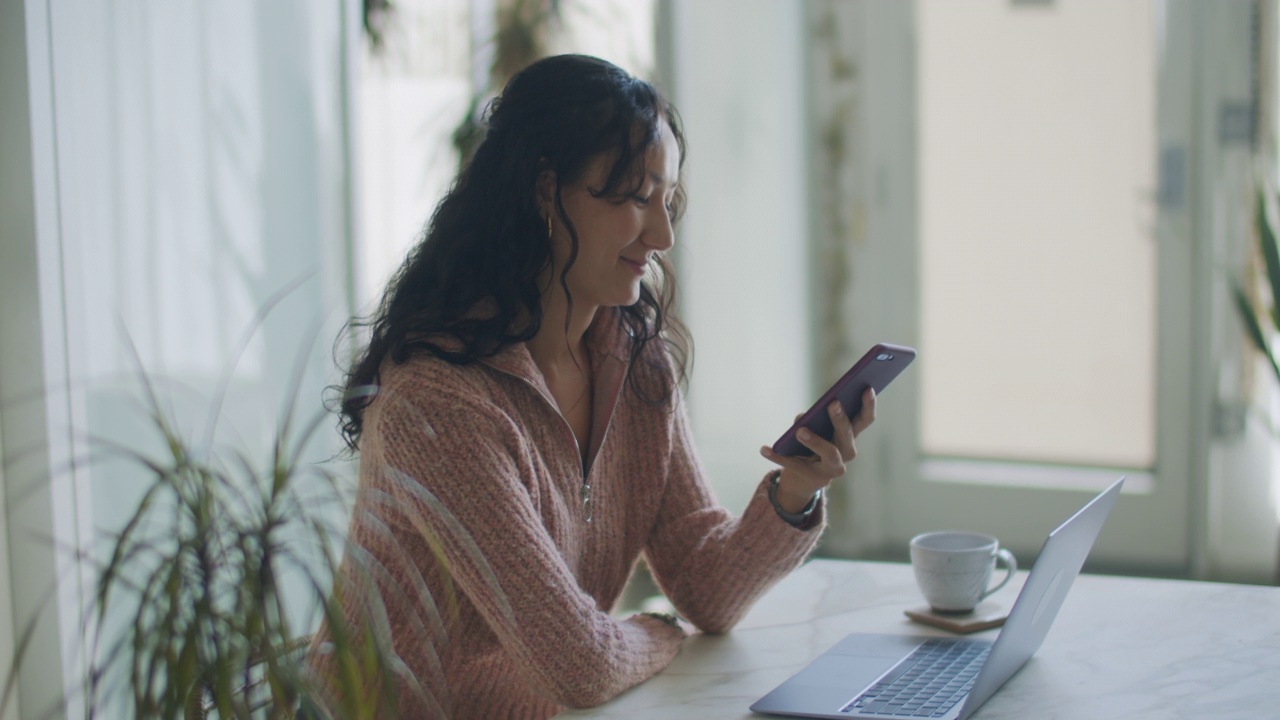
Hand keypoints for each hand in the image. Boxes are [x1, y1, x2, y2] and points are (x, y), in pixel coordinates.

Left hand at [758, 388, 876, 512]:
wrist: (803, 478)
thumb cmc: (812, 444)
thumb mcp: (814, 428)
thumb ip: (812, 419)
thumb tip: (804, 418)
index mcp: (850, 436)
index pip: (865, 419)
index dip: (868, 405)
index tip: (867, 388)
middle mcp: (847, 453)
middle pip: (847, 435)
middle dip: (841, 419)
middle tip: (833, 403)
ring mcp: (832, 468)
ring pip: (829, 452)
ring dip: (815, 440)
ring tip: (799, 431)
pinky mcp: (813, 477)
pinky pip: (794, 464)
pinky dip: (777, 456)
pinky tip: (763, 448)